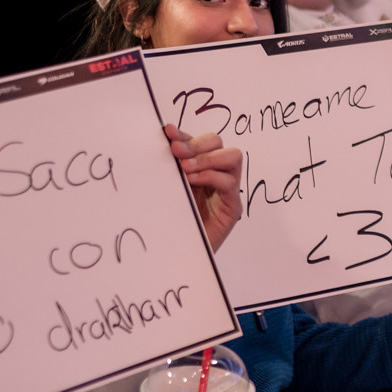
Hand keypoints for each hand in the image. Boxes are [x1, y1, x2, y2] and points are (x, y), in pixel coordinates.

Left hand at [168, 125, 244, 251]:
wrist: (177, 258)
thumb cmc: (171, 225)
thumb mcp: (167, 190)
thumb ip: (167, 170)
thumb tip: (158, 144)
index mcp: (197, 168)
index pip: (197, 141)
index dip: (183, 134)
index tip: (166, 132)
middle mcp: (214, 175)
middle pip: (217, 143)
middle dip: (196, 143)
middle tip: (177, 152)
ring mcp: (226, 190)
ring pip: (232, 156)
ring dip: (207, 157)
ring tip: (185, 168)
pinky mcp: (232, 207)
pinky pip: (229, 182)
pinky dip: (211, 176)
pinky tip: (193, 181)